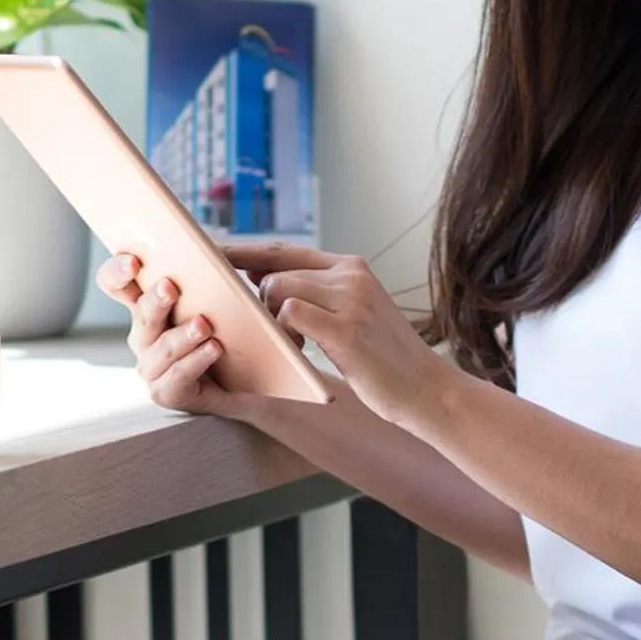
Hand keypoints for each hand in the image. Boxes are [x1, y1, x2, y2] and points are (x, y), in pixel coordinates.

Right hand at [98, 253, 268, 421]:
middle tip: (171, 287)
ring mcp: (153, 367)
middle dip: (155, 301)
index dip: (117, 272)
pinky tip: (214, 349)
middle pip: (140, 314)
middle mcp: (145, 336)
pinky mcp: (169, 393)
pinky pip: (176, 378)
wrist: (258, 380)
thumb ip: (213, 276)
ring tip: (205, 325)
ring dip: (181, 336)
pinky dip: (195, 361)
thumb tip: (218, 250)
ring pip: (159, 349)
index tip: (133, 262)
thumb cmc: (237, 332)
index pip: (116, 284)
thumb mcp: (225, 297)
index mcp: (149, 306)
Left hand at [223, 242, 453, 428]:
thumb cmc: (385, 360)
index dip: (246, 253)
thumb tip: (262, 280)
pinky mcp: (346, 327)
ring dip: (272, 320)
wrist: (426, 389)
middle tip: (266, 331)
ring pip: (279, 288)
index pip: (285, 250)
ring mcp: (350, 298)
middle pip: (276, 271)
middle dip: (258, 300)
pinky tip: (299, 351)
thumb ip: (317, 295)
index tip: (214, 255)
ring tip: (293, 345)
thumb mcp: (354, 314)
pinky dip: (284, 334)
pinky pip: (289, 314)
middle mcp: (352, 275)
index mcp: (352, 267)